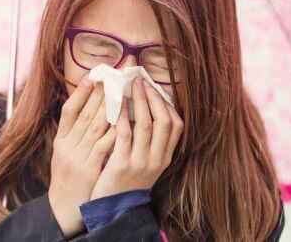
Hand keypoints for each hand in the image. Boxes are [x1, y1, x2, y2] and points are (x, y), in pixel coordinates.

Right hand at [48, 74, 116, 238]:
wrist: (63, 209)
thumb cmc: (68, 180)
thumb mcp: (64, 154)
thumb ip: (74, 135)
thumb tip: (88, 111)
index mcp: (60, 141)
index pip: (68, 111)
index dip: (79, 92)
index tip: (92, 76)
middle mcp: (67, 147)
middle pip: (84, 114)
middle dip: (100, 93)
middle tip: (113, 75)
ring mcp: (78, 158)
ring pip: (95, 126)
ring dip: (109, 107)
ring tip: (121, 90)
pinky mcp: (90, 169)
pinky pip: (104, 146)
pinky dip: (114, 131)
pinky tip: (125, 120)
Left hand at [90, 77, 183, 199]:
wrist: (113, 210)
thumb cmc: (126, 181)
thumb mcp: (146, 164)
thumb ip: (149, 142)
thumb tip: (146, 110)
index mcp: (165, 158)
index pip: (177, 125)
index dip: (167, 104)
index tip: (155, 88)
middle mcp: (157, 159)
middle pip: (165, 121)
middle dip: (154, 97)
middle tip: (141, 80)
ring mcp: (142, 162)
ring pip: (147, 125)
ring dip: (139, 101)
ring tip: (130, 85)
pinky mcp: (123, 165)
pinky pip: (125, 134)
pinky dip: (122, 115)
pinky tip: (116, 103)